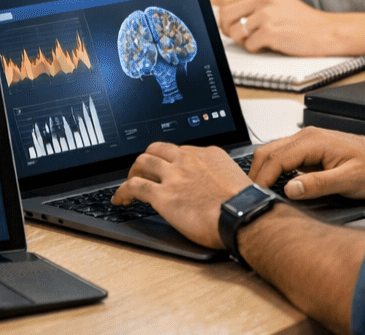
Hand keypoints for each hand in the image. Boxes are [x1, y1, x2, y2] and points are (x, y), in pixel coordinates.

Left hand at [111, 142, 252, 247]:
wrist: (242, 216)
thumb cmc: (244, 205)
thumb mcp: (236, 179)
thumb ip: (220, 177)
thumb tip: (217, 188)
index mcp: (207, 154)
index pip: (180, 150)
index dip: (170, 160)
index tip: (168, 169)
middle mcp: (188, 159)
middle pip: (157, 149)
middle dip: (148, 159)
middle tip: (143, 172)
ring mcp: (173, 176)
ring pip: (142, 162)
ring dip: (133, 172)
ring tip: (130, 183)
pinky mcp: (162, 195)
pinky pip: (134, 187)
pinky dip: (122, 192)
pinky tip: (120, 199)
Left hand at [215, 0, 340, 54]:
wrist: (327, 31)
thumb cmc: (302, 21)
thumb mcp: (277, 2)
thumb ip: (254, 4)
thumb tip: (224, 11)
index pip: (227, 0)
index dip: (223, 16)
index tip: (227, 24)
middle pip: (225, 15)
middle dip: (227, 30)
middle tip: (238, 36)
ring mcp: (267, 15)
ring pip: (235, 32)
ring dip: (243, 41)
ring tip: (258, 40)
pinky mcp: (272, 32)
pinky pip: (250, 45)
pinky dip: (257, 49)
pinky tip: (270, 45)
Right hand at [248, 128, 364, 199]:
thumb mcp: (349, 180)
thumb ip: (318, 184)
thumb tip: (291, 189)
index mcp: (313, 141)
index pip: (276, 159)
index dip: (263, 179)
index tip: (256, 196)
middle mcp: (307, 137)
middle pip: (268, 152)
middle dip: (256, 174)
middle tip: (251, 196)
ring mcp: (308, 142)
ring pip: (274, 153)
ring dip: (264, 171)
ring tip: (259, 192)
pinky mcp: (311, 150)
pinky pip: (284, 157)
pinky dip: (274, 170)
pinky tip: (275, 185)